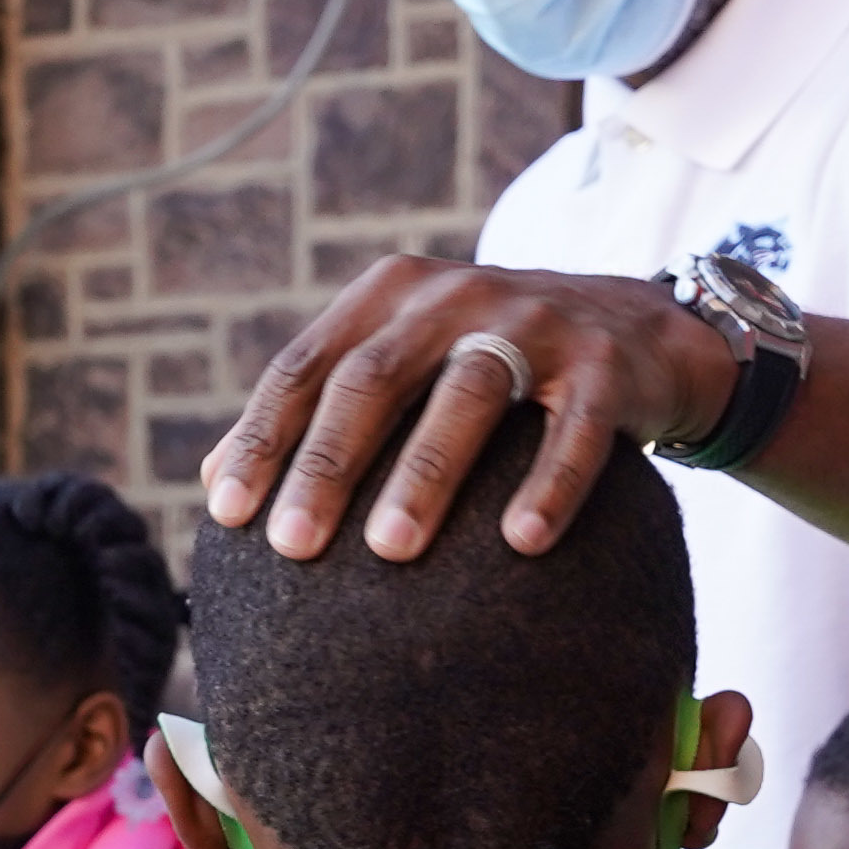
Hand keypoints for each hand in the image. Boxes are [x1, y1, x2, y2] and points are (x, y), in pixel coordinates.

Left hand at [206, 256, 741, 563]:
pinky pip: (574, 430)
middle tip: (292, 546)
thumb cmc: (491, 364)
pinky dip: (549, 483)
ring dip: (427, 473)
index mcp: (390, 297)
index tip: (227, 512)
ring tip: (391, 551)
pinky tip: (522, 542)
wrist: (637, 330)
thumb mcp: (406, 364)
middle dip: (327, 463)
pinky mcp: (605, 365)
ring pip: (469, 395)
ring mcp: (534, 324)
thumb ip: (320, 411)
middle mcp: (454, 296)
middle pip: (374, 378)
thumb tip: (211, 486)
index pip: (307, 365)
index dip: (263, 436)